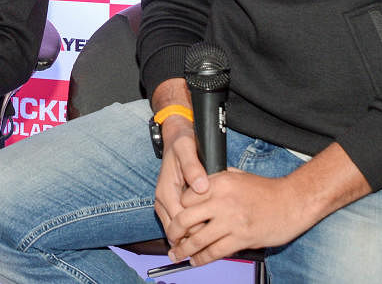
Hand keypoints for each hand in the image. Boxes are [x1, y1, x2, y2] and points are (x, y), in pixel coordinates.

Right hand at [154, 114, 209, 236]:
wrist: (175, 137)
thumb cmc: (182, 142)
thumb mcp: (187, 149)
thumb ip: (192, 167)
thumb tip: (201, 187)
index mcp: (166, 190)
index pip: (180, 220)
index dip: (197, 229)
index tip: (217, 233)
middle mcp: (162, 199)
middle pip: (177, 230)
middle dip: (194, 239)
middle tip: (219, 244)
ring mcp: (165, 203)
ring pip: (176, 230)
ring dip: (192, 237)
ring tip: (214, 243)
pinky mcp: (170, 203)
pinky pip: (178, 224)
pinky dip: (190, 230)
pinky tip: (206, 232)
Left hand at [166, 169, 305, 265]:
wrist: (293, 202)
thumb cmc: (266, 190)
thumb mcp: (237, 175)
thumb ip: (216, 180)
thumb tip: (197, 186)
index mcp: (219, 183)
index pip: (186, 197)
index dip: (177, 208)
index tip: (175, 217)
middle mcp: (222, 201)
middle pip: (186, 219)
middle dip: (174, 232)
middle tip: (170, 238)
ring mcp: (232, 221)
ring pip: (198, 239)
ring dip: (184, 250)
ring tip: (177, 254)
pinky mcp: (242, 238)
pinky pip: (216, 251)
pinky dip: (203, 258)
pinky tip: (196, 261)